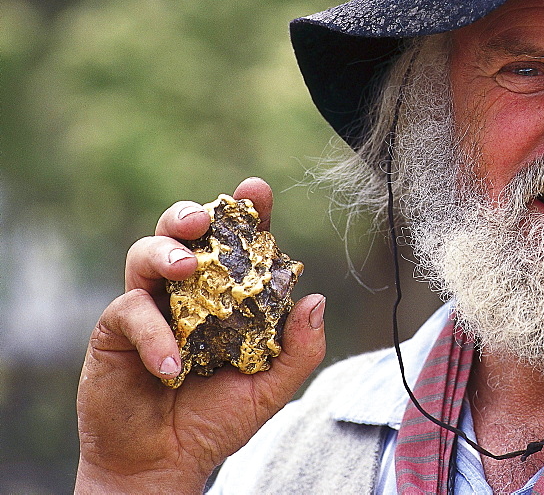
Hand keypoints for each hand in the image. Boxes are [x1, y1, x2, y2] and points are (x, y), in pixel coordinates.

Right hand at [76, 177, 325, 493]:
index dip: (247, 212)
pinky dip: (153, 332)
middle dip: (192, 214)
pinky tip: (172, 364)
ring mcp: (150, 305)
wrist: (165, 463)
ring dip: (165, 251)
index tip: (256, 191)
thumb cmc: (216, 420)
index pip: (236, 242)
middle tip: (204, 217)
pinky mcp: (115, 331)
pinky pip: (129, 311)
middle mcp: (186, 291)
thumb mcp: (270, 388)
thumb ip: (299, 349)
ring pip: (146, 253)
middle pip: (182, 231)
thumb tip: (316, 300)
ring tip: (185, 267)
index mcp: (226, 294)